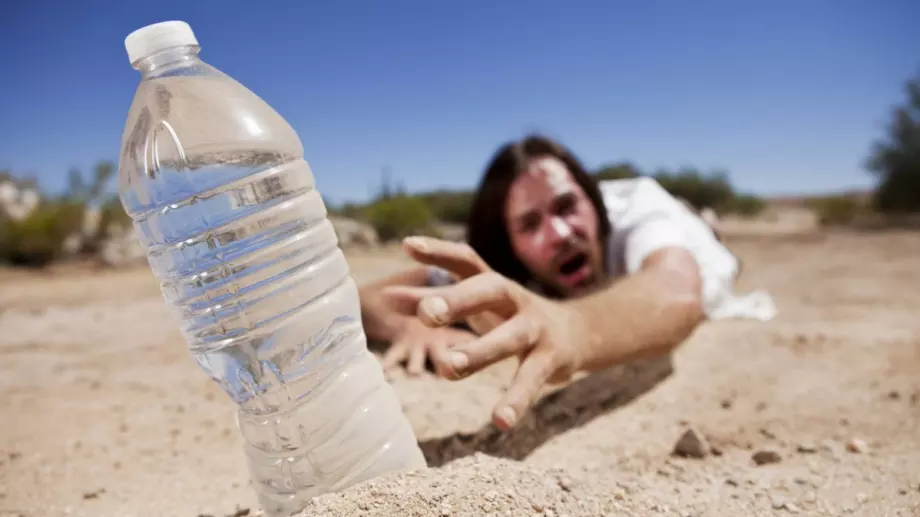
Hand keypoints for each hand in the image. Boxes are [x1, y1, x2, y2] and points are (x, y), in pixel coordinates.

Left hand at [385, 236, 589, 429]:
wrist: (577, 332)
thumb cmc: (509, 315)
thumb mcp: (475, 305)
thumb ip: (434, 300)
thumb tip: (388, 297)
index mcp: (493, 283)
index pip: (466, 259)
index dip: (439, 251)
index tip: (407, 245)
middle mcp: (516, 299)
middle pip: (490, 290)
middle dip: (458, 300)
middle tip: (426, 314)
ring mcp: (536, 329)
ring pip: (509, 338)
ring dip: (479, 352)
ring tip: (447, 368)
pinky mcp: (551, 360)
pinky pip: (532, 380)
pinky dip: (516, 400)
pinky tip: (499, 421)